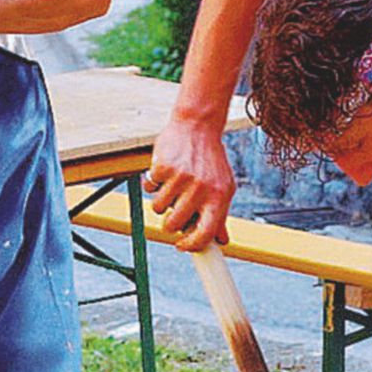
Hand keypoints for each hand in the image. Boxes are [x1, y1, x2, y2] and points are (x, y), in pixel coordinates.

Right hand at [144, 119, 234, 250]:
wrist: (198, 126)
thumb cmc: (210, 160)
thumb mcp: (222, 187)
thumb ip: (220, 215)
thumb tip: (221, 241)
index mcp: (219, 197)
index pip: (205, 234)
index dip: (191, 245)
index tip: (181, 245)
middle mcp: (201, 188)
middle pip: (174, 224)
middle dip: (169, 222)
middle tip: (172, 211)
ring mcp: (182, 178)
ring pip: (158, 208)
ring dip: (160, 201)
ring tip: (170, 186)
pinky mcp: (164, 167)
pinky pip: (149, 188)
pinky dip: (152, 183)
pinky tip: (163, 172)